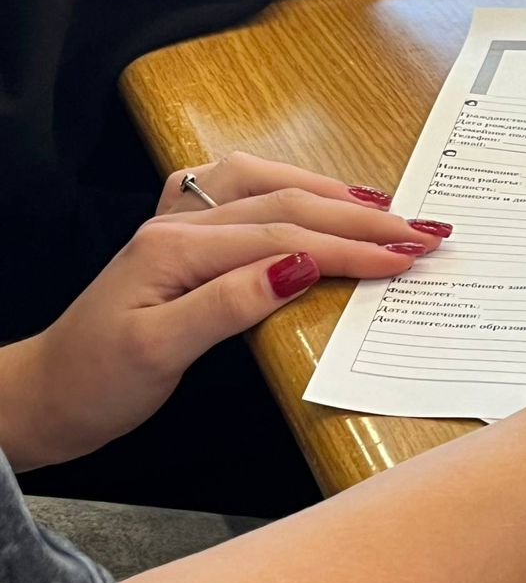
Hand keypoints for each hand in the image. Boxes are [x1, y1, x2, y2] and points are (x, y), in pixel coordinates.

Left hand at [0, 155, 453, 468]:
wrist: (45, 396)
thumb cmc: (95, 383)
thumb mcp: (161, 351)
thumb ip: (230, 302)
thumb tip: (300, 264)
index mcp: (177, 246)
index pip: (286, 236)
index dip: (353, 247)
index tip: (408, 257)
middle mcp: (179, 223)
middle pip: (287, 204)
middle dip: (361, 218)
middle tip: (423, 231)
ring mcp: (178, 226)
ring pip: (268, 186)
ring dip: (330, 193)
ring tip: (383, 208)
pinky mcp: (181, 240)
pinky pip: (245, 195)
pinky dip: (290, 189)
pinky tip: (310, 196)